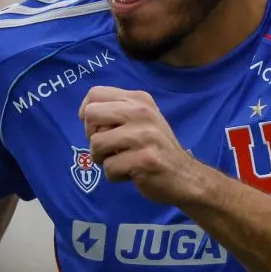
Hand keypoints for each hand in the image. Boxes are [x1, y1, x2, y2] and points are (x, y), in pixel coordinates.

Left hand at [79, 86, 200, 203]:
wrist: (185, 177)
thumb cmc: (156, 148)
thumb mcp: (142, 120)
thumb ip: (117, 111)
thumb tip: (85, 114)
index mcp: (139, 99)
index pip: (95, 94)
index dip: (87, 114)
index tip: (98, 129)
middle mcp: (142, 112)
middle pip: (91, 116)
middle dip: (91, 136)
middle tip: (107, 147)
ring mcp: (144, 136)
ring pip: (96, 144)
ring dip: (102, 159)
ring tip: (120, 161)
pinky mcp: (144, 160)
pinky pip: (109, 168)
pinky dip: (115, 176)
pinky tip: (131, 173)